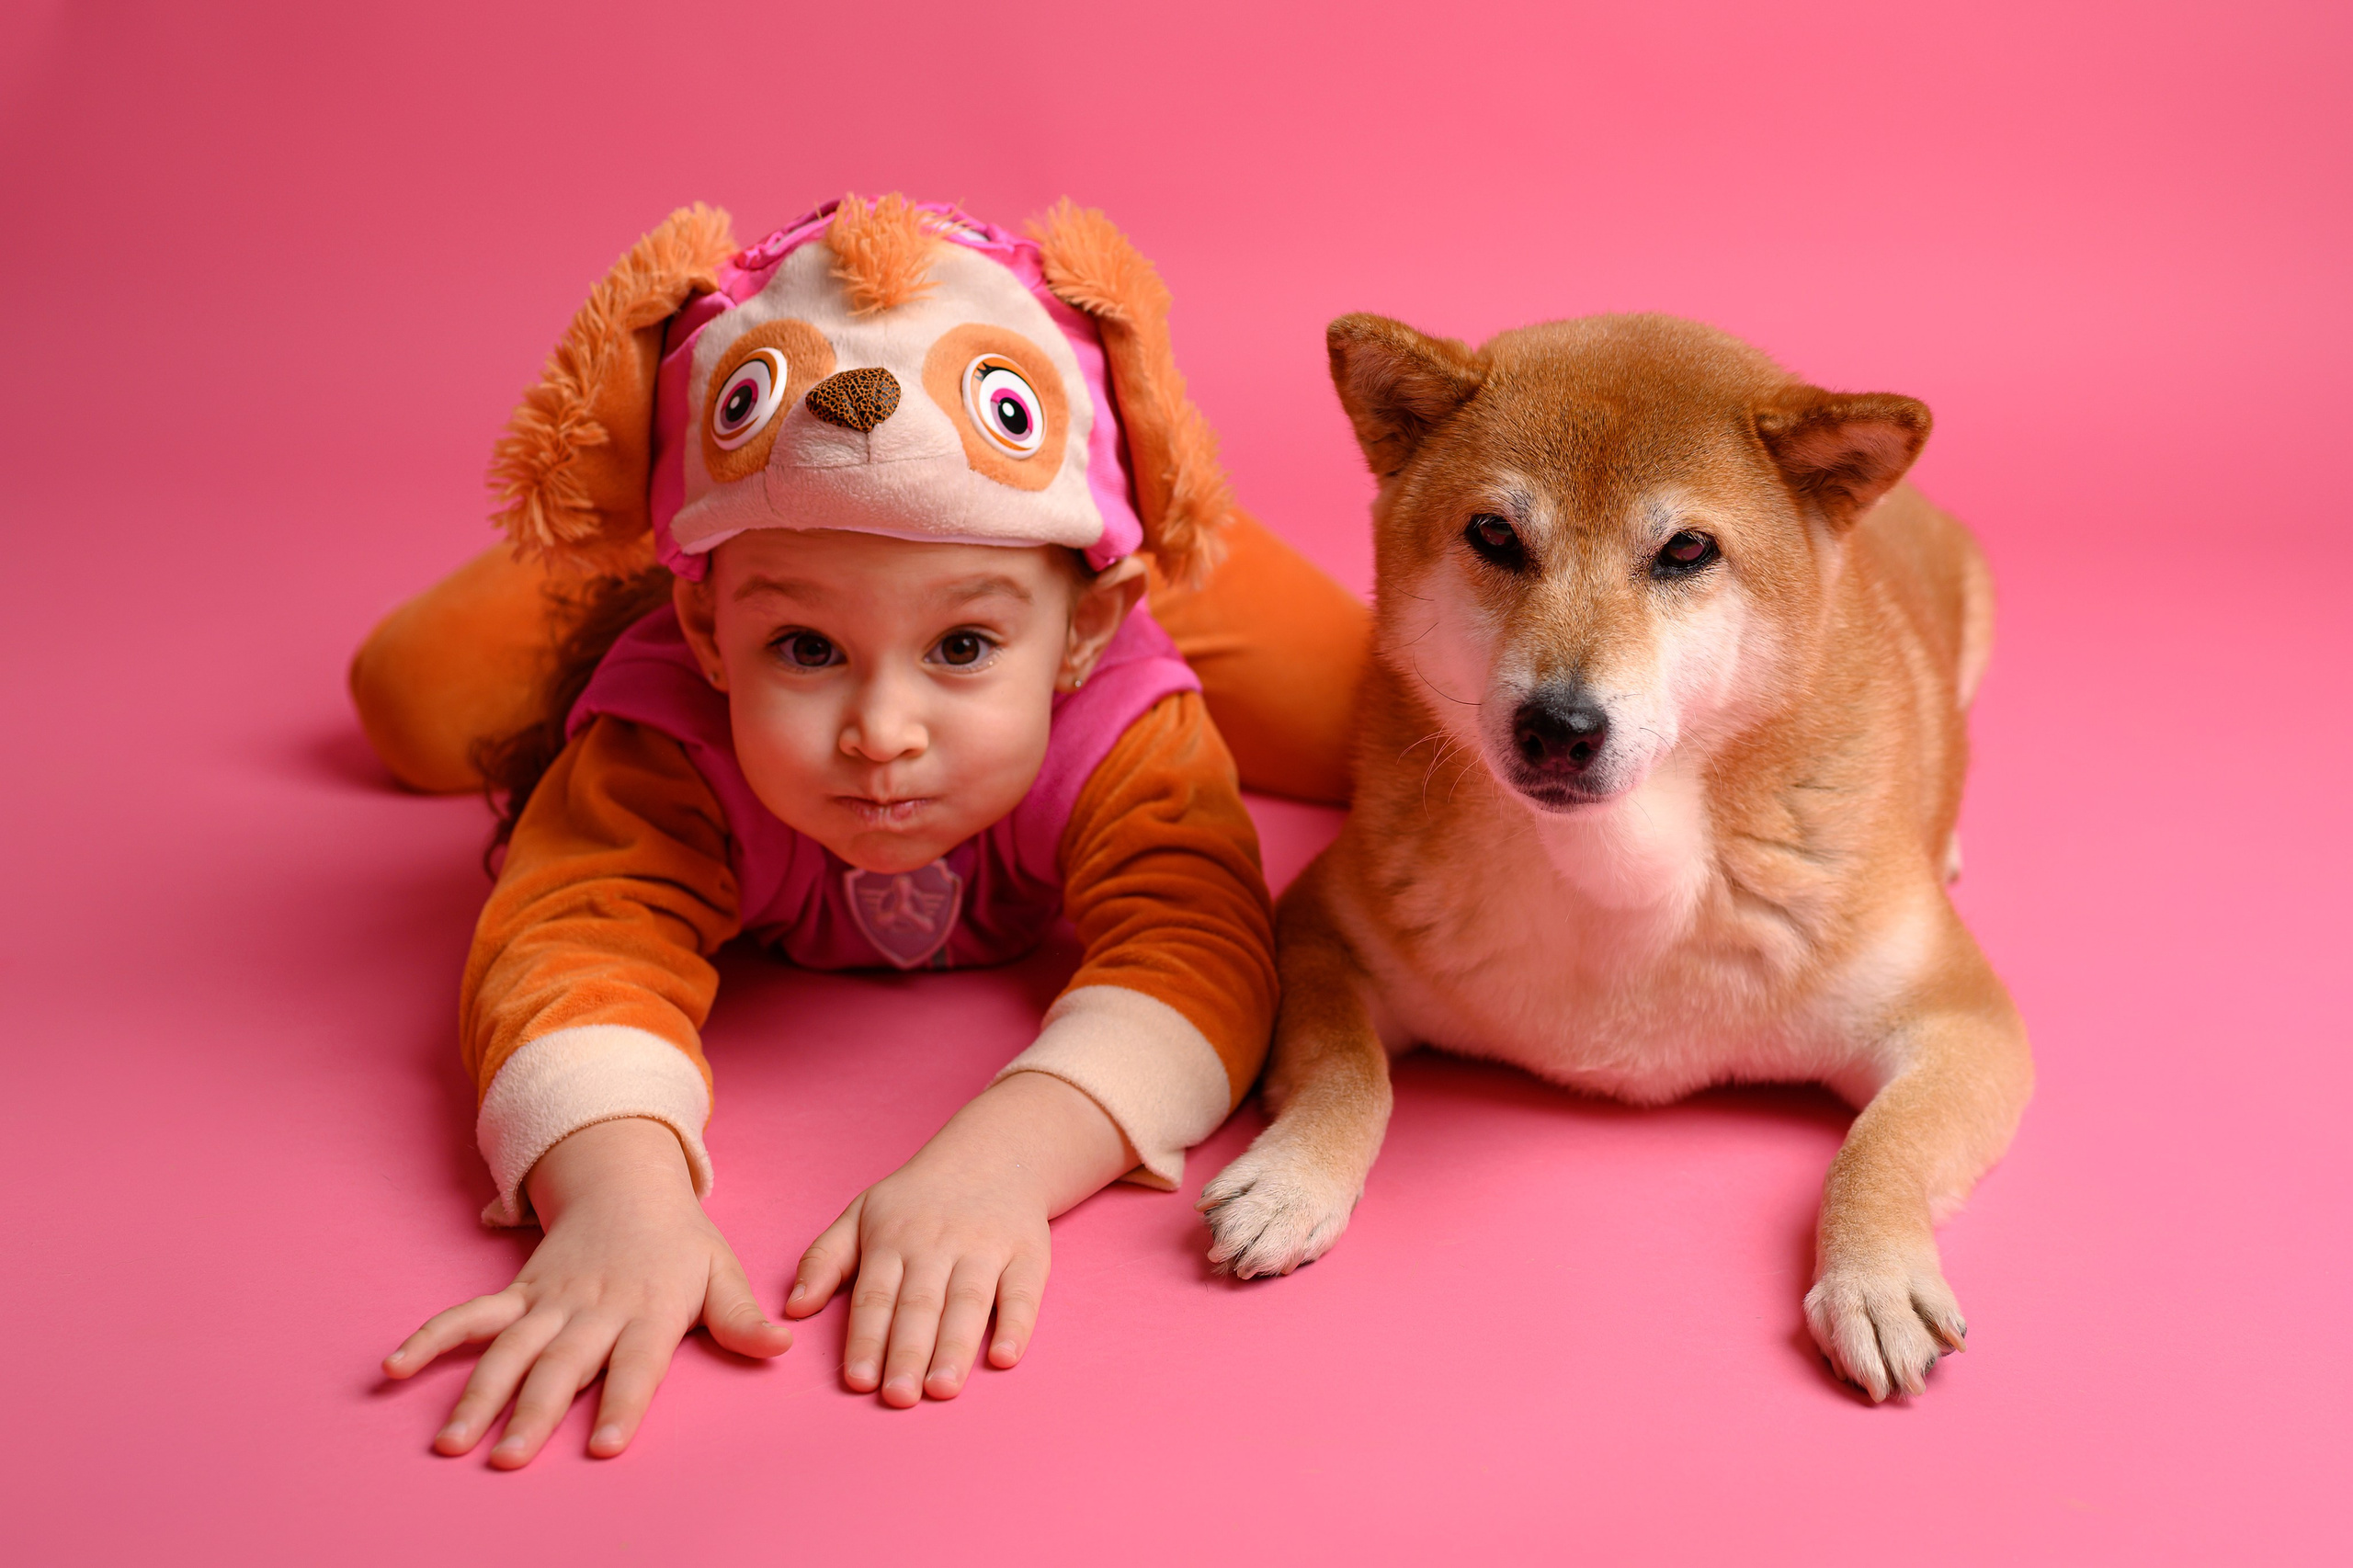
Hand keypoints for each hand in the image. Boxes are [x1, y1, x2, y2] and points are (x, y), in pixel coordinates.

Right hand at [382, 1117, 790, 1466]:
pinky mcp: (517, 1293)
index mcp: (647, 1309)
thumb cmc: (680, 1244)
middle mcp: (593, 1309)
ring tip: (451, 1442)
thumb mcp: (720, 1271)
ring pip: (508, 1349)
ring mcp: (548, 1300)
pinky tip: (394, 1367)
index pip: (637, 1365)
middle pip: (561, 1366)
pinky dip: (431, 1338)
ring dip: (477, 1393)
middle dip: (535, 1413)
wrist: (628, 1184)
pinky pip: (469, 1316)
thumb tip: (781, 1348)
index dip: (623, 1403)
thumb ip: (742, 1316)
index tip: (607, 1446)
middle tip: (510, 1461)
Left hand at [784, 1072, 1131, 1407]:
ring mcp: (985, 1248)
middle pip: (920, 1305)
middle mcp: (938, 1245)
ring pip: (967, 1302)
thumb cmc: (917, 1200)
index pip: (876, 1297)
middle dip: (907, 1352)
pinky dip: (1016, 1324)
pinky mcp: (1027, 1254)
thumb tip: (792, 1309)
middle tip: (898, 1397)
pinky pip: (1022, 1292)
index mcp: (892, 1240)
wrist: (993, 1155)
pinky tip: (1004, 1357)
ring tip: (942, 1388)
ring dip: (954, 1347)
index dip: (866, 1339)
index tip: (858, 1381)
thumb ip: (823, 1260)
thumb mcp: (861, 1215)